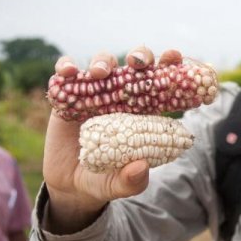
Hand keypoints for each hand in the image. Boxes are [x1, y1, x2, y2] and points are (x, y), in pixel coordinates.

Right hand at [43, 46, 183, 231]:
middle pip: (134, 64)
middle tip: (138, 62)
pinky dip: (65, 66)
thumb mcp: (118, 185)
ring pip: (102, 63)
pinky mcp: (67, 94)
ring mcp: (94, 92)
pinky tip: (66, 71)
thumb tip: (141, 168)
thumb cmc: (104, 179)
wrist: (71, 184)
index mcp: (143, 110)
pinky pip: (65, 74)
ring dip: (102, 61)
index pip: (161, 82)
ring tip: (99, 73)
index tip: (175, 57)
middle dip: (140, 55)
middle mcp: (122, 95)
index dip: (169, 66)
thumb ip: (132, 181)